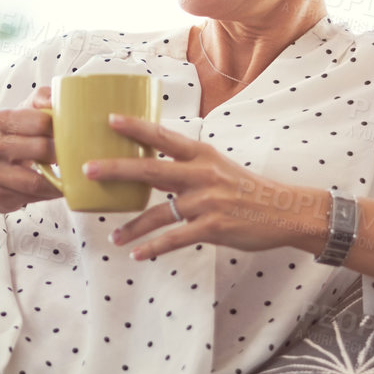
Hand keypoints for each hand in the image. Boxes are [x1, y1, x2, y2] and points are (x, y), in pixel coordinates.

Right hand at [0, 83, 64, 222]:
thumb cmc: (10, 141)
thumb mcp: (21, 115)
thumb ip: (41, 100)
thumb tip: (61, 96)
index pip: (40, 120)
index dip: (62, 127)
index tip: (77, 133)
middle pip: (40, 149)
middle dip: (64, 154)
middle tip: (80, 155)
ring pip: (35, 180)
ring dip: (60, 179)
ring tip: (75, 175)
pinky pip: (32, 196)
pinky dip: (50, 193)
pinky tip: (60, 189)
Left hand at [82, 112, 328, 259]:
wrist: (285, 211)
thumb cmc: (246, 188)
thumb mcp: (218, 165)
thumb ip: (187, 163)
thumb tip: (150, 162)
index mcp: (202, 155)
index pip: (163, 138)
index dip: (136, 128)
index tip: (110, 119)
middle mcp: (202, 175)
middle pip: (151, 171)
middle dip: (117, 169)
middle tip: (88, 169)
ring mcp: (207, 202)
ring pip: (159, 213)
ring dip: (133, 227)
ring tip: (113, 236)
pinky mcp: (213, 228)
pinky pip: (175, 239)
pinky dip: (154, 248)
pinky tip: (137, 254)